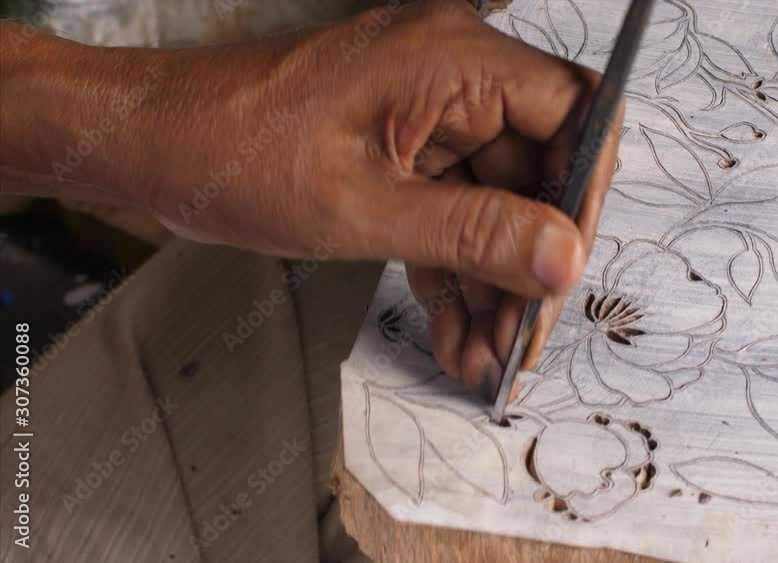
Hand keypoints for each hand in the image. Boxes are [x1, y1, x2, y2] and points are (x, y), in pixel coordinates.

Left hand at [136, 1, 620, 391]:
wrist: (154, 145)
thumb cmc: (235, 153)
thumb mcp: (364, 208)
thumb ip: (474, 233)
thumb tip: (564, 258)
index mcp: (451, 60)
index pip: (573, 111)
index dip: (585, 194)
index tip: (567, 269)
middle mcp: (451, 76)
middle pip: (536, 170)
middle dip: (530, 264)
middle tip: (520, 341)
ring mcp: (427, 115)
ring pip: (496, 203)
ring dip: (493, 283)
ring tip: (485, 357)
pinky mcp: (405, 150)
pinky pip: (452, 212)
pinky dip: (455, 271)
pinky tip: (456, 335)